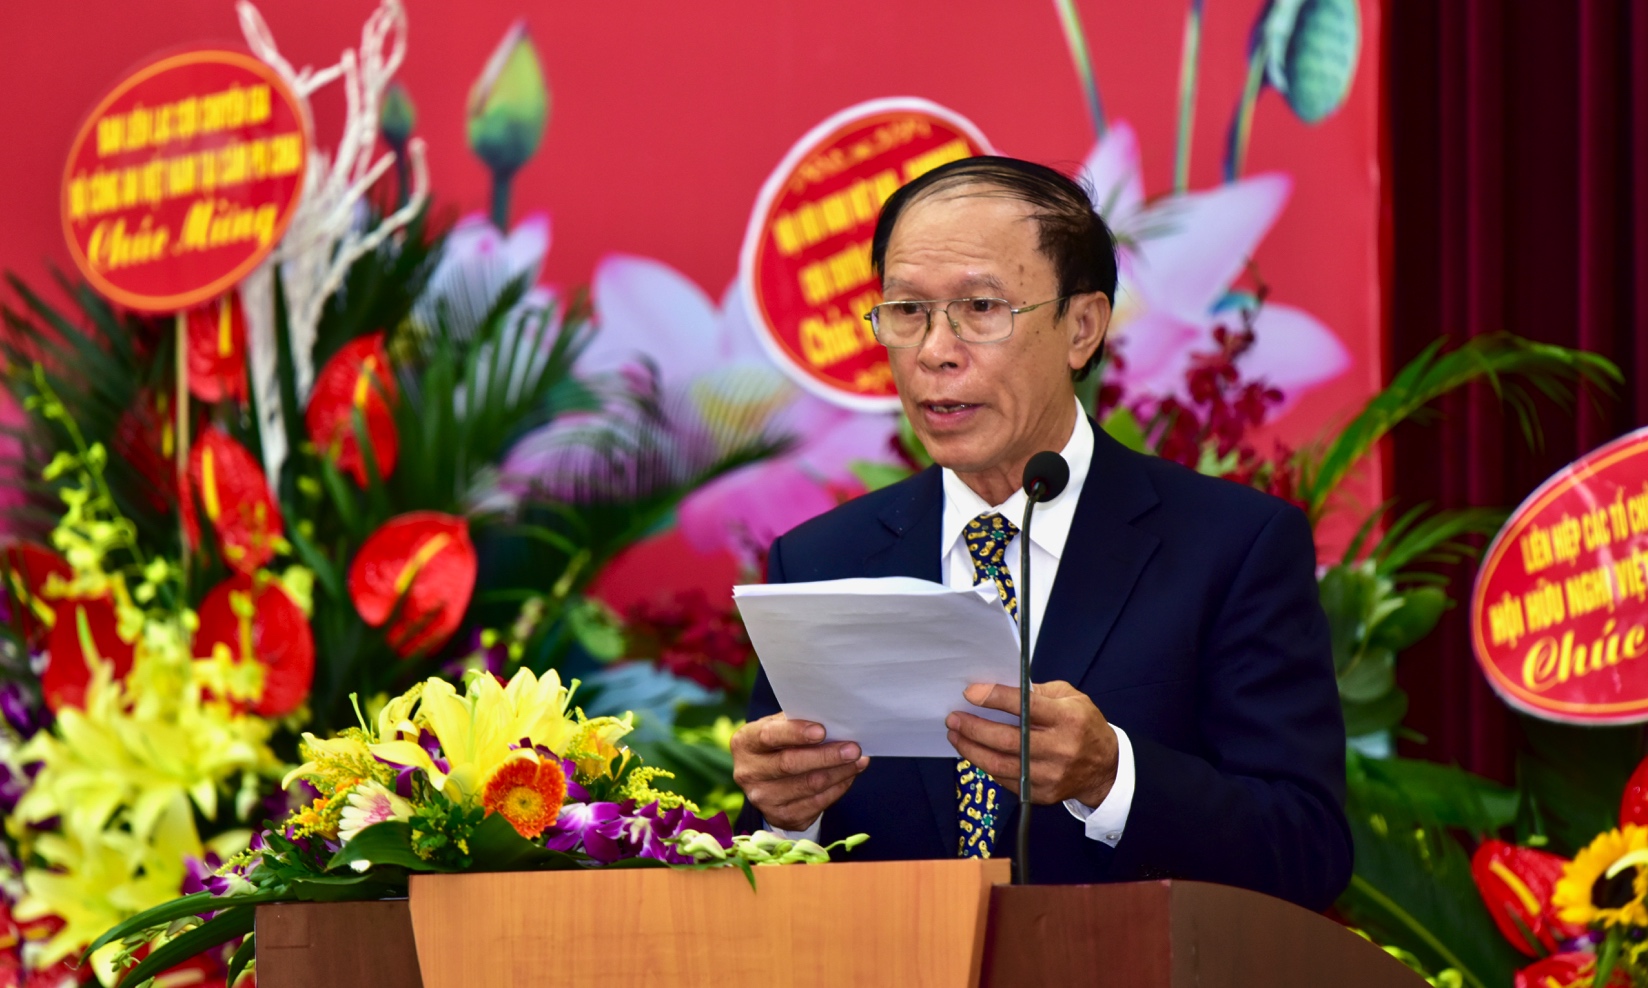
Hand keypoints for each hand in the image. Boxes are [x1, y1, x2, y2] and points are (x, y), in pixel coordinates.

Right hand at [731, 714, 870, 830]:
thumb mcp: (778, 727)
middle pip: (790, 765)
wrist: (767, 780)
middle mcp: (748, 773)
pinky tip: (849, 775)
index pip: (769, 736)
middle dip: (827, 756)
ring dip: (839, 772)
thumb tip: (834, 721)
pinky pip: (816, 804)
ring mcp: (763, 799)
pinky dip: (838, 788)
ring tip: (859, 760)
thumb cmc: (778, 743)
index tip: (822, 730)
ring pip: (808, 786)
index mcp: (744, 743)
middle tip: (853, 748)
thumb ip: (797, 721)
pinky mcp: (781, 817)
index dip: (795, 733)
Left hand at [945, 681, 1117, 806]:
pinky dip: (986, 765)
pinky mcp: (1043, 794)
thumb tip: (997, 690)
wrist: (1105, 768)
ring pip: (1000, 765)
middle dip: (974, 727)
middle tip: (953, 717)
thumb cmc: (1083, 725)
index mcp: (1068, 718)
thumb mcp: (1070, 698)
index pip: (1026, 707)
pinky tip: (975, 752)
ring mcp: (1051, 775)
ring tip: (956, 735)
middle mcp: (1060, 749)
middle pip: (1007, 740)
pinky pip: (1005, 780)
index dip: (994, 698)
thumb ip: (1037, 692)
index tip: (970, 693)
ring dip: (971, 749)